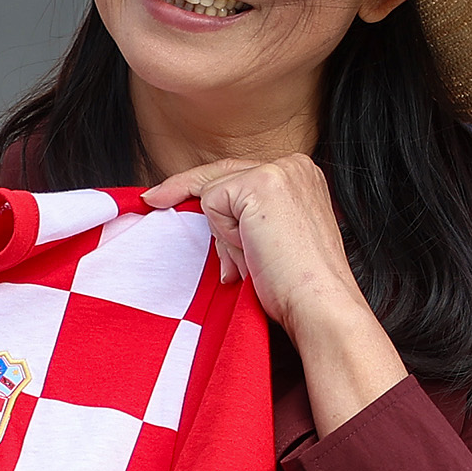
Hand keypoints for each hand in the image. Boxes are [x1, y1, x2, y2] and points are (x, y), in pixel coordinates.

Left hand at [143, 153, 365, 328]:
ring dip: (224, 234)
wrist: (318, 305)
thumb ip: (244, 220)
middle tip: (153, 200)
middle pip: (220, 173)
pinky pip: (211, 202)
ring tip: (252, 260)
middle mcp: (294, 165)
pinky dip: (223, 234)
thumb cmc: (296, 286)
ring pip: (214, 191)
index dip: (202, 190)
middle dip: (186, 192)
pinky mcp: (261, 183)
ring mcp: (279, 170)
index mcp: (300, 177)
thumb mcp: (268, 241)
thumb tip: (206, 219)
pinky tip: (250, 251)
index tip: (163, 195)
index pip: (238, 175)